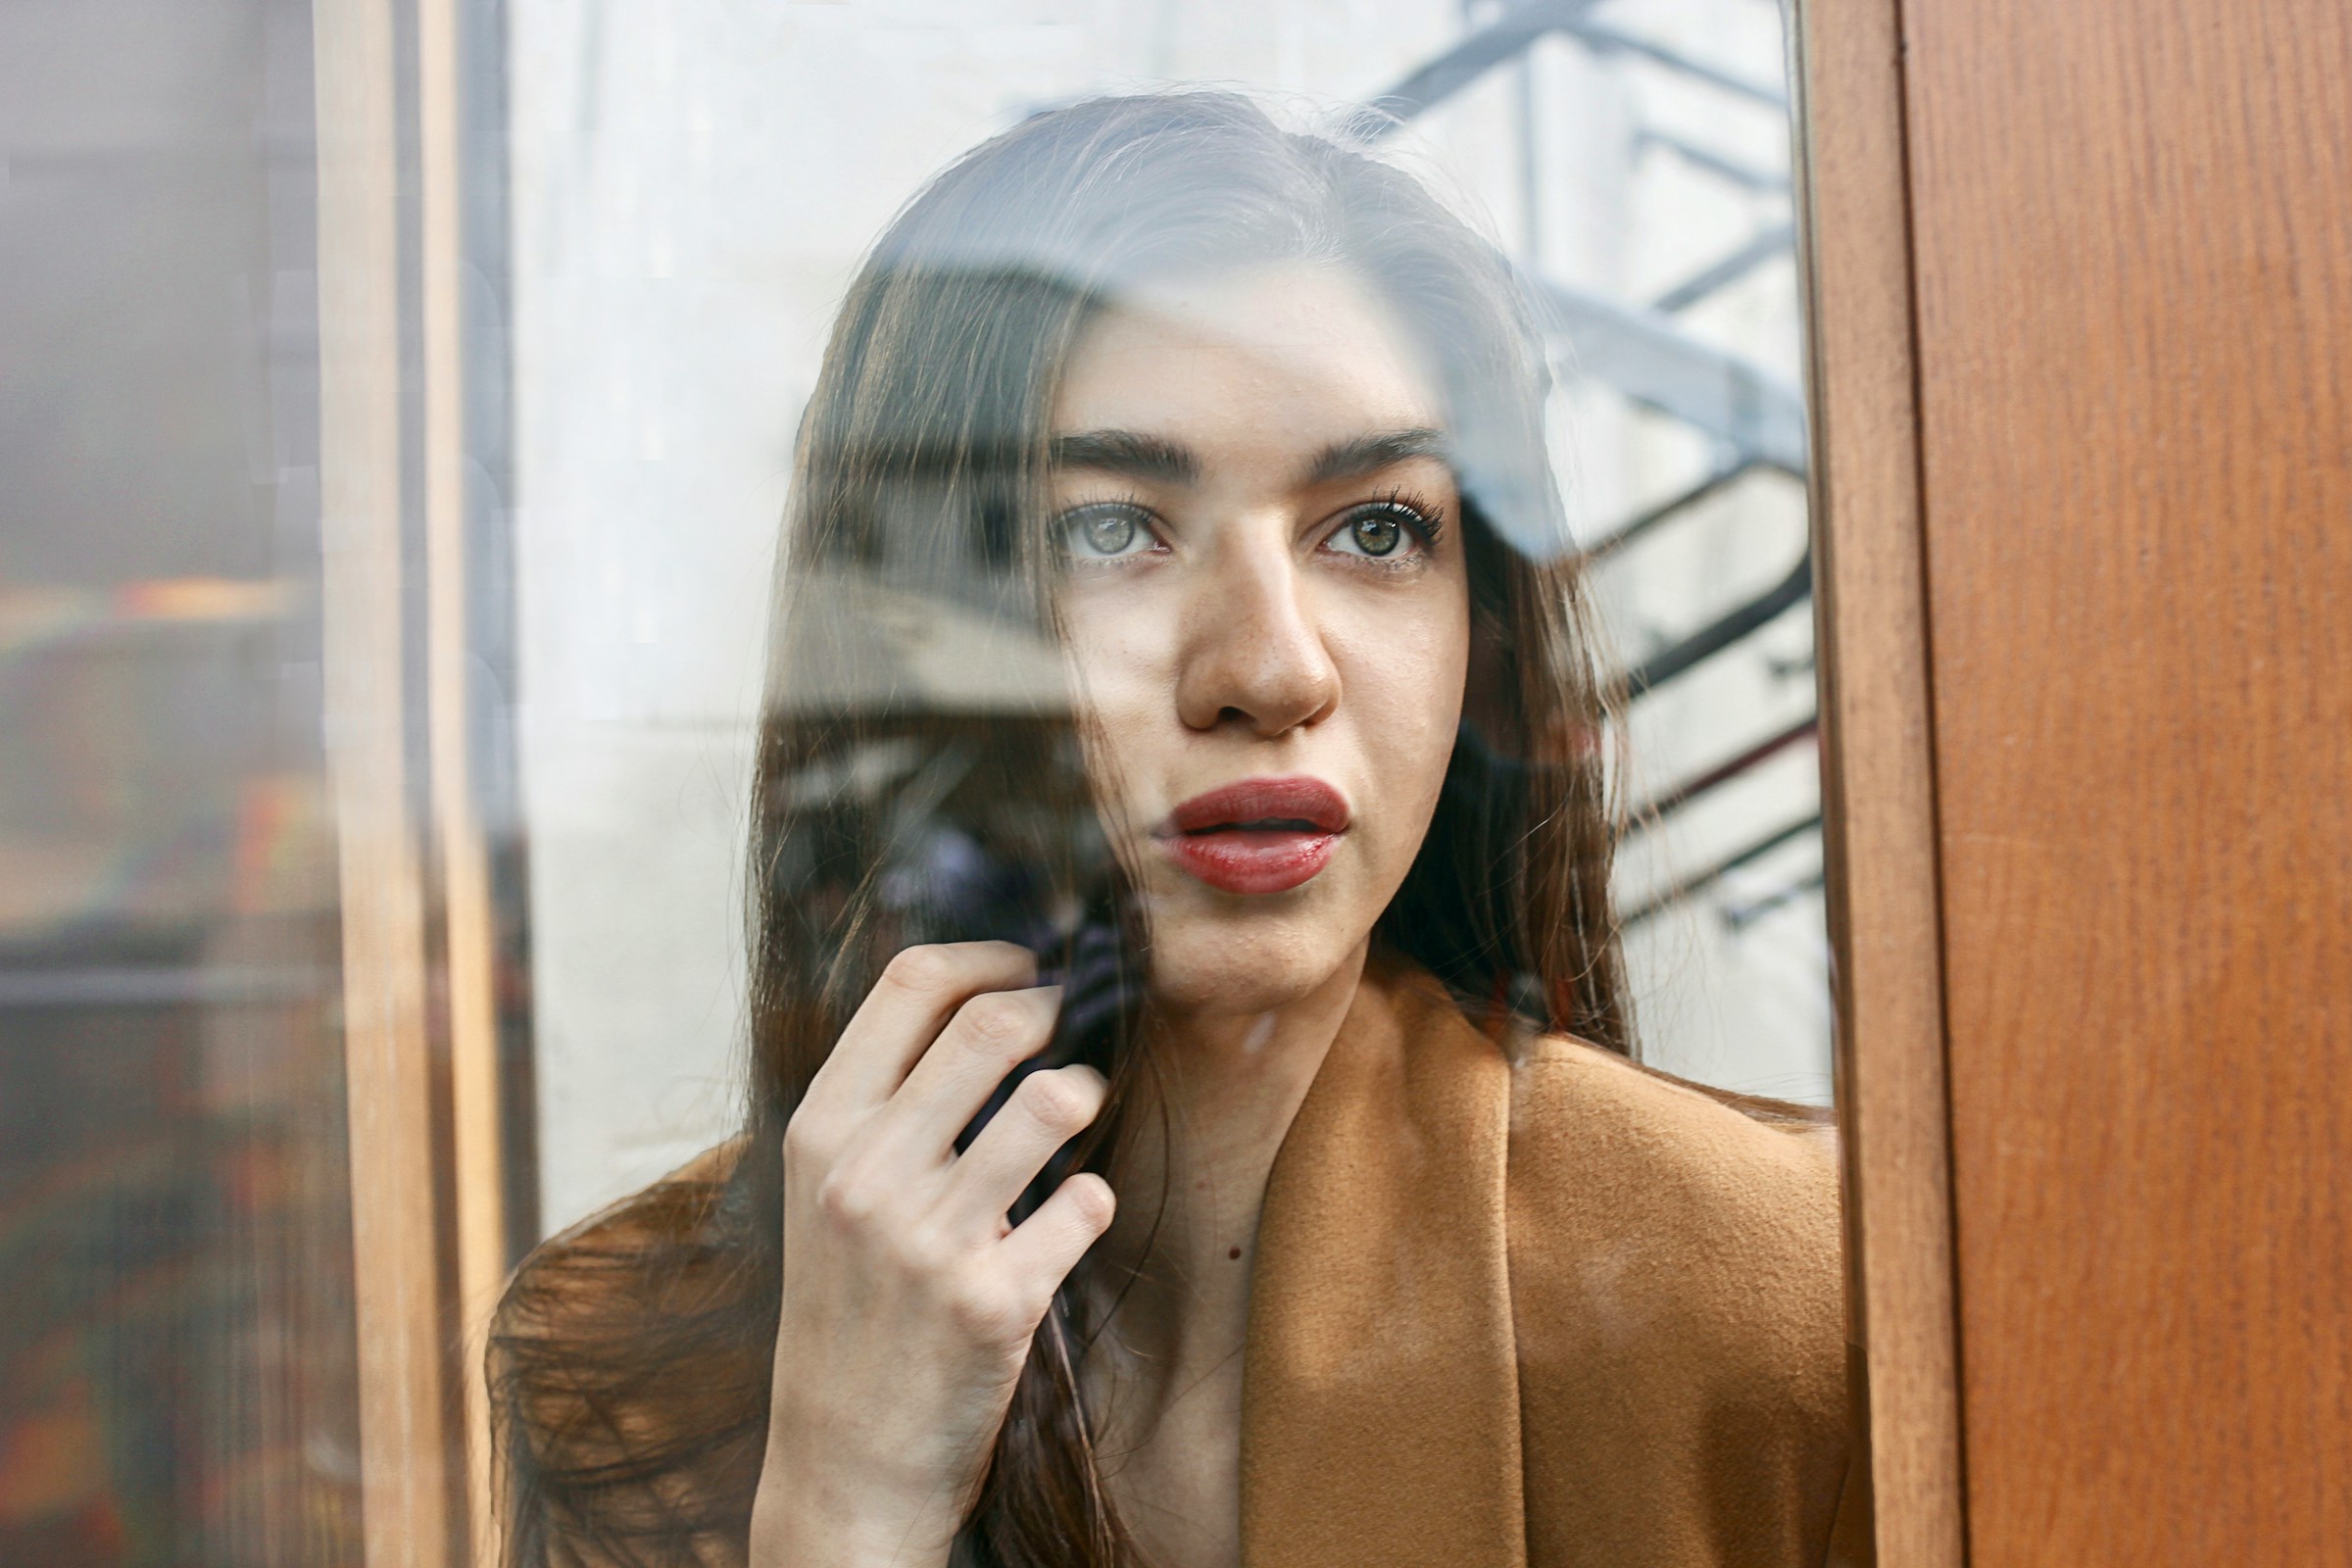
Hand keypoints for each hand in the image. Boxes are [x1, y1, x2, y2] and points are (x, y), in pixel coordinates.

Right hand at [748, 942, 1115, 1567]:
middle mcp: (866, 1173)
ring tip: (1076, 1112)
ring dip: (1084, 1092)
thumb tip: (980, 999)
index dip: (989, 956)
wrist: (843, 1460)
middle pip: (991, 1024)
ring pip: (1051, 1101)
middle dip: (1054, 1006)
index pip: (909, 983)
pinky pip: (1085, 1204)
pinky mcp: (993, 1301)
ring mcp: (929, 1238)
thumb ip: (886, 1101)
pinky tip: (1073, 1213)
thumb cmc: (849, 1307)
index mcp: (821, 1129)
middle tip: (1075, 1021)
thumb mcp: (829, 1190)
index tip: (1028, 964)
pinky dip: (1093, 1199)